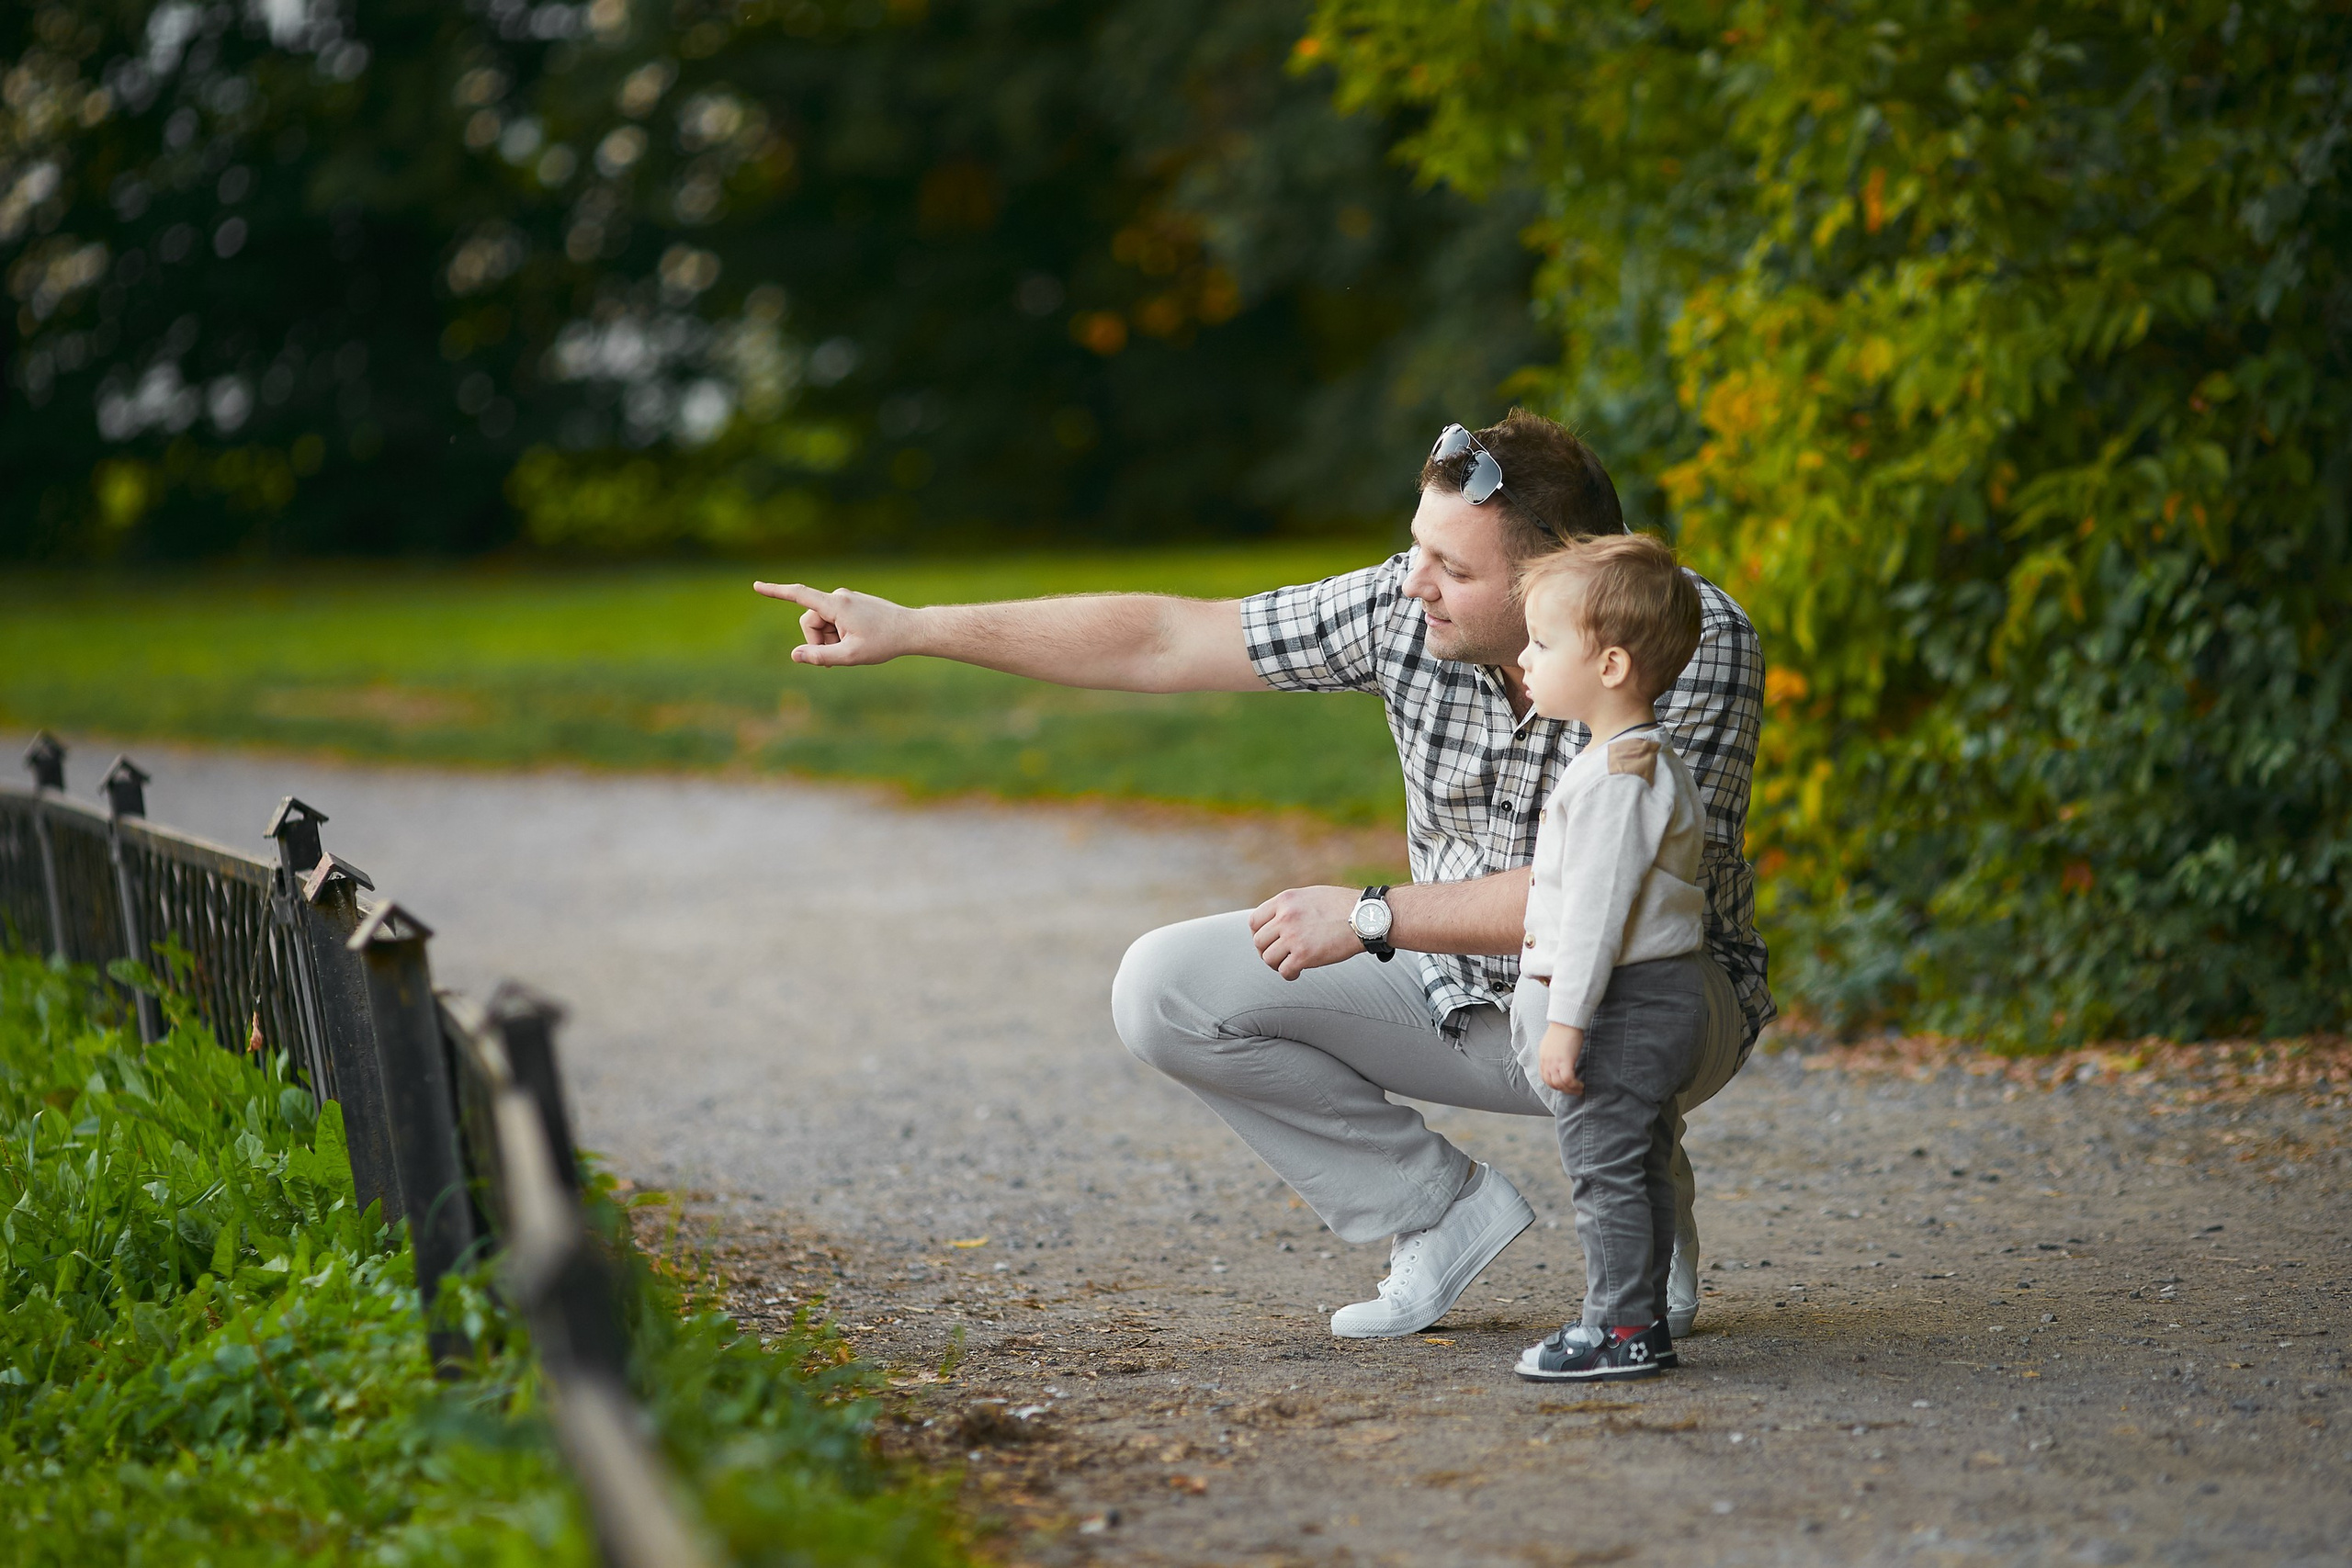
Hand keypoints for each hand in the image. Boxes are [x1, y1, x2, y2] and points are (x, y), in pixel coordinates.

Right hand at [752, 582, 917, 665]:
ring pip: (822, 623)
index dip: (776, 592)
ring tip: (851, 650)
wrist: (912, 629)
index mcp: (836, 605)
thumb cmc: (884, 642)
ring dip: (829, 640)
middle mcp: (839, 597)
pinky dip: (838, 635)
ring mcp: (847, 599)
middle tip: (835, 660)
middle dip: (817, 641)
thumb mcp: (851, 655)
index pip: (799, 595)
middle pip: (810, 621)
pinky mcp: (853, 605)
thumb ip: (821, 657)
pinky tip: (857, 643)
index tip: (757, 586)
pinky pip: (834, 621)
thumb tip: (795, 655)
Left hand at [1248, 885, 1364, 979]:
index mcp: (1285, 900)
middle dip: (1267, 951)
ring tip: (1289, 964)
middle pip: (1259, 942)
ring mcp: (1293, 936)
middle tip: (1280, 955)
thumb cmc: (1343, 906)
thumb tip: (1276, 921)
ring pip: (1268, 958)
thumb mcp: (1311, 896)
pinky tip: (1297, 972)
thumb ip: (1291, 907)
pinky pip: (1284, 971)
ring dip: (1277, 964)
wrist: (1365, 917)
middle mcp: (1285, 917)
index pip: (1255, 921)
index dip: (1259, 934)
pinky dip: (1289, 974)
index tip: (1269, 941)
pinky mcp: (1304, 955)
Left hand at [1538, 1022, 1584, 1093]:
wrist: (1566, 1021)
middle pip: (1551, 1083)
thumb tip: (1560, 1060)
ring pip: (1560, 1084)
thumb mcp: (1553, 1044)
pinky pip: (1568, 1080)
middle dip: (1563, 1089)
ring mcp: (1555, 1063)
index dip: (1555, 1084)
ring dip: (1570, 1090)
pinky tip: (1581, 1085)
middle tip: (1573, 1090)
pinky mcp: (1565, 1062)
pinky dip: (1574, 1086)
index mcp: (1543, 1058)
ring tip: (1579, 1090)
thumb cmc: (1563, 1029)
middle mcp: (1547, 1062)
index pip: (1545, 1077)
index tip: (1564, 1086)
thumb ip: (1554, 1054)